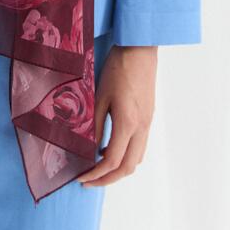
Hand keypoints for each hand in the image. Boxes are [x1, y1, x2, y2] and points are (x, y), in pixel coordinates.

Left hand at [77, 45, 156, 186]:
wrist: (140, 49)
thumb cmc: (118, 68)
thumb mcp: (100, 96)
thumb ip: (95, 125)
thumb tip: (88, 149)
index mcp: (128, 123)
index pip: (112, 161)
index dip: (96, 174)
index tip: (81, 177)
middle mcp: (141, 127)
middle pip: (128, 167)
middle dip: (108, 179)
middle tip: (89, 180)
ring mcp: (148, 123)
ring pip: (137, 159)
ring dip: (118, 168)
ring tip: (97, 166)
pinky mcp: (148, 117)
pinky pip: (140, 146)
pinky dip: (126, 154)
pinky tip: (109, 146)